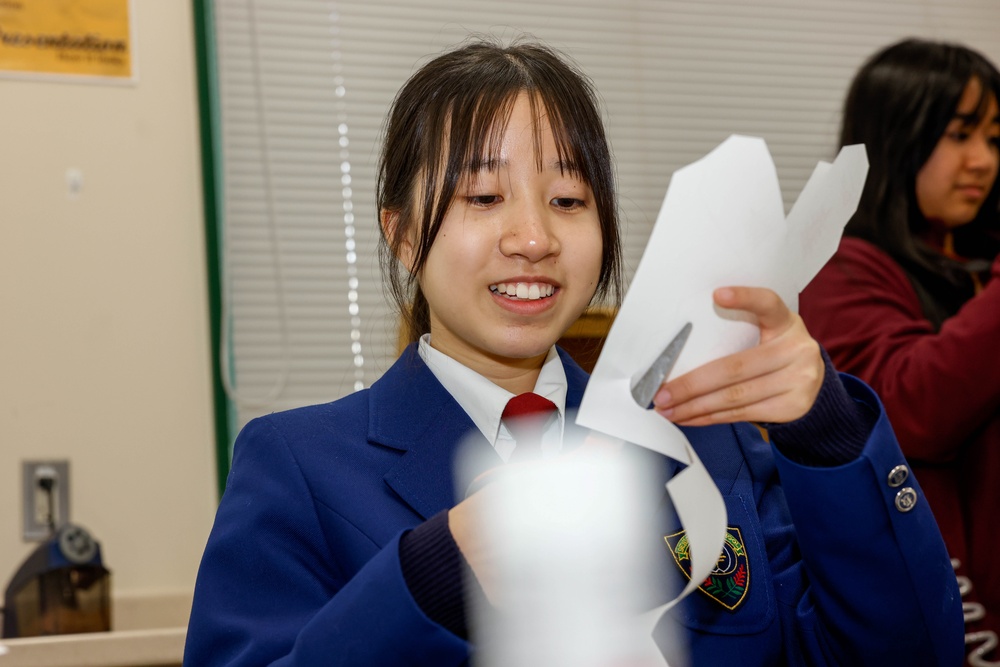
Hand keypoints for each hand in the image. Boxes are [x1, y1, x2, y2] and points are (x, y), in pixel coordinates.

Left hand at [652, 286, 823, 425]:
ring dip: (694, 406)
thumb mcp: (769, 334)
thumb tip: (682, 351)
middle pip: (734, 368)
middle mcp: (795, 350)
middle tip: (661, 392)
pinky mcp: (791, 407)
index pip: (767, 304)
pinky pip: (740, 414)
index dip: (745, 298)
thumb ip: (739, 333)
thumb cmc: (777, 354)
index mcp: (785, 323)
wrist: (815, 385)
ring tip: (668, 409)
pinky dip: (709, 417)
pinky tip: (689, 417)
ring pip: (733, 397)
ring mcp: (797, 381)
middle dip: (691, 384)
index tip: (717, 295)